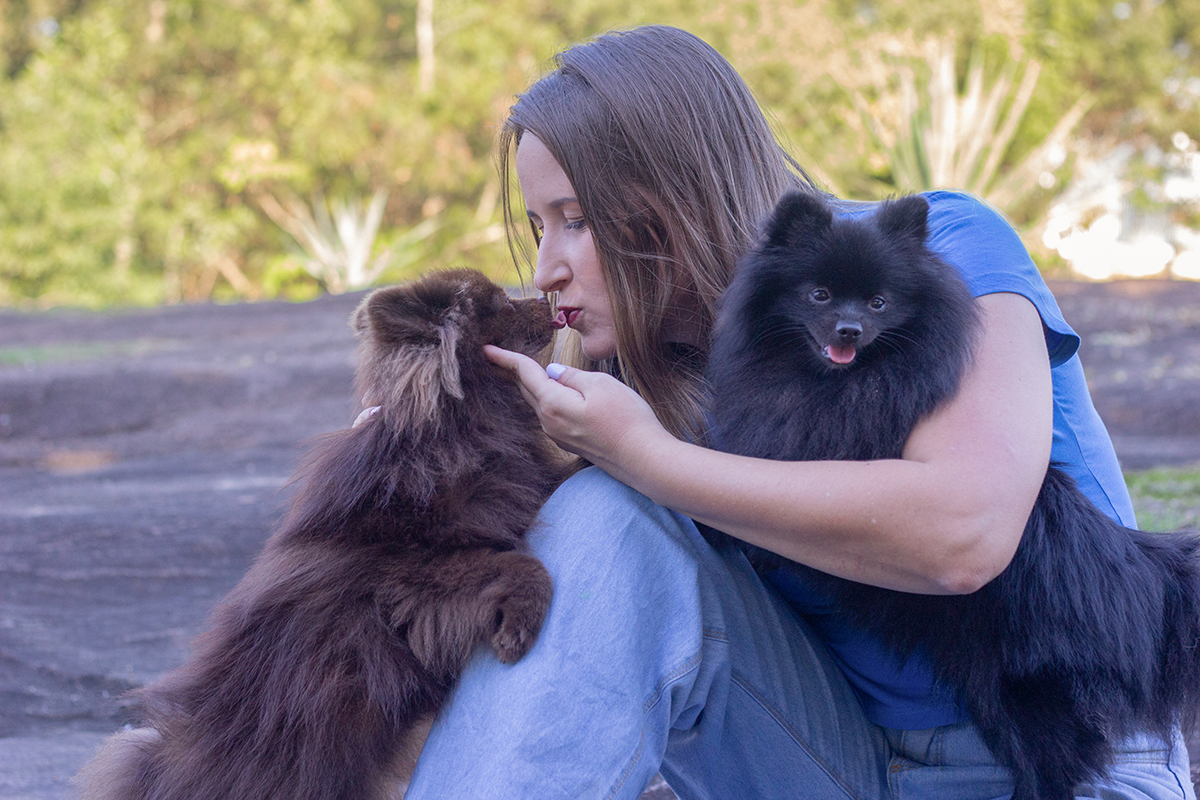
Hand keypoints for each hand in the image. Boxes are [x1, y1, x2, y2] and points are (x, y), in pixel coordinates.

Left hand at [483, 345, 668, 480]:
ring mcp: (558, 435)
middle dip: (508, 372)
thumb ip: (572, 376)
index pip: (524, 373)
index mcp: (553, 403)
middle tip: (492, 357)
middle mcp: (549, 422)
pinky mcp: (569, 442)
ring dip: (525, 386)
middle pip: (524, 390)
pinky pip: (548, 414)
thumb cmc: (627, 419)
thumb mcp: (601, 385)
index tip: (485, 349)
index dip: (505, 358)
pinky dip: (541, 399)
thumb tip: (553, 372)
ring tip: (515, 371)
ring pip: (536, 403)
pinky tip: (545, 393)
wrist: (644, 459)